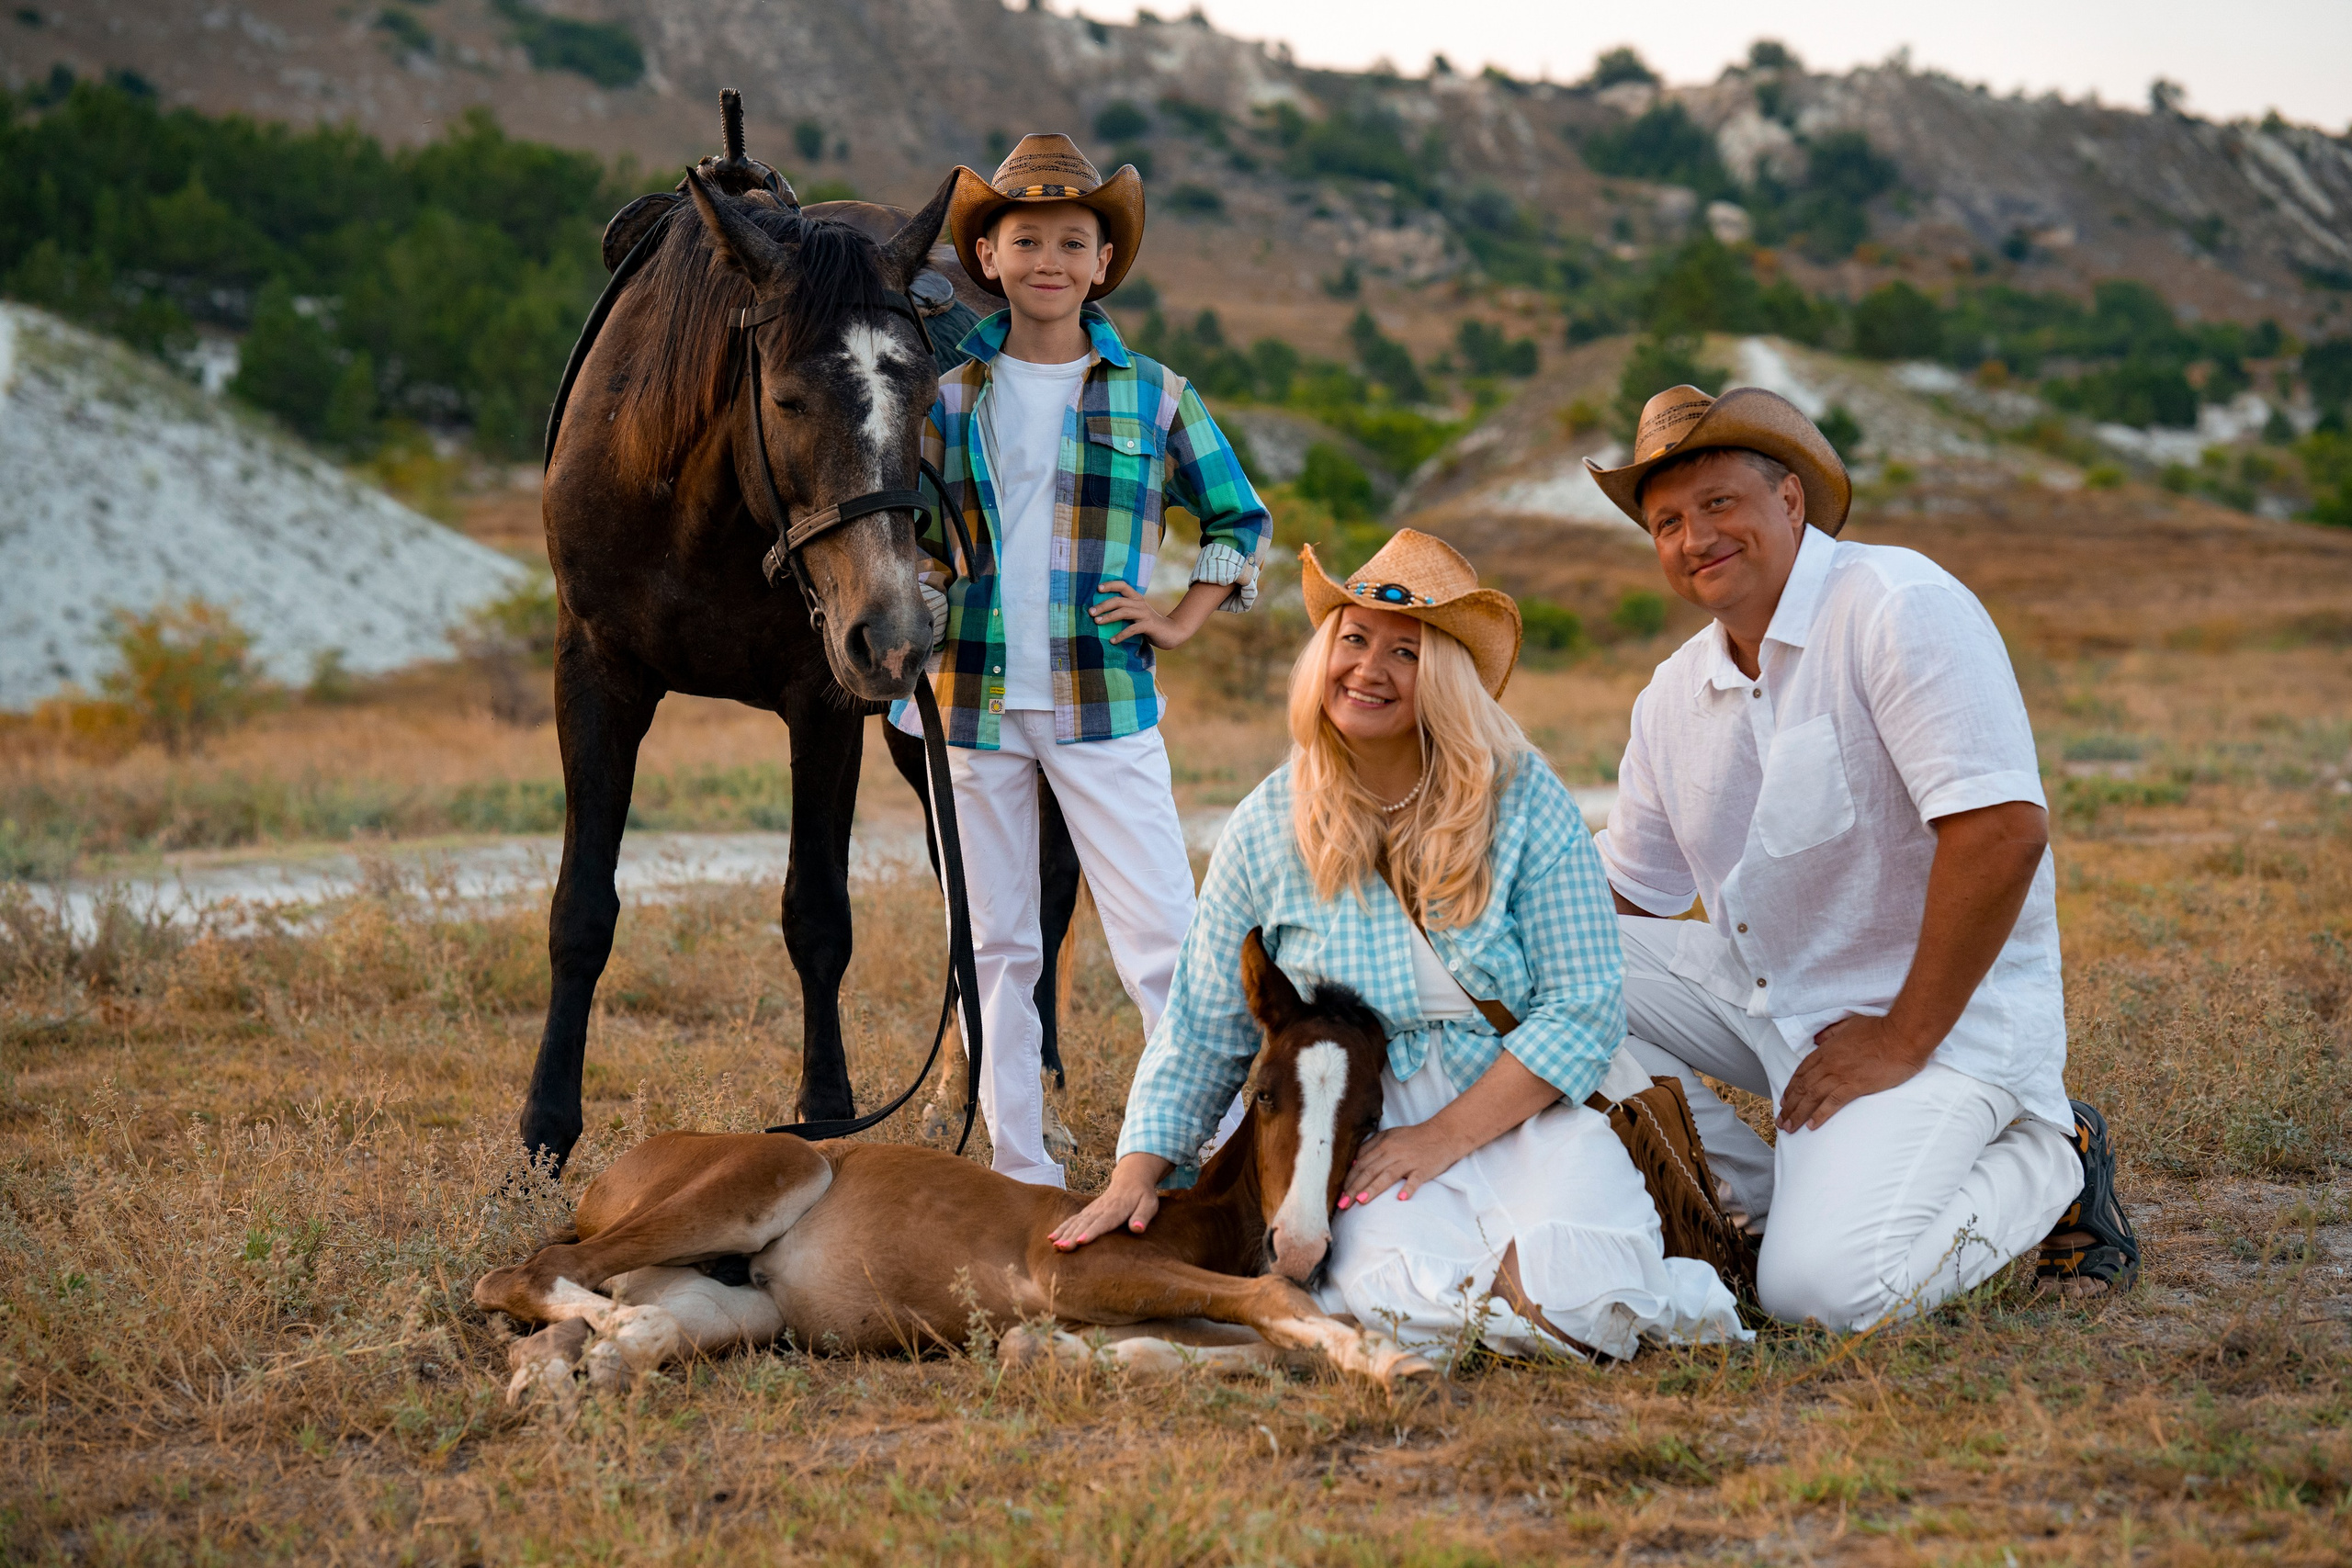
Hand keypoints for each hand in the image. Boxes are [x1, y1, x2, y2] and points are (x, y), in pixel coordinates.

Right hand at [1050, 1152, 1169, 1248]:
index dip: (1092, 1232)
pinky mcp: (1088, 1212)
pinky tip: (1051, 1238)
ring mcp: (1092, 1210)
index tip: (1081, 1241)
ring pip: (1076, 1222)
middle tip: (1062, 1248)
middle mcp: (1101, 1209)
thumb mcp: (1149, 1204)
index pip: (1102, 1222)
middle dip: (1072, 1236)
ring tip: (1055, 1245)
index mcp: (1116, 1209)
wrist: (1131, 1178)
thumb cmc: (1142, 1195)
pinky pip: (1072, 1220)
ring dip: (1064, 1233)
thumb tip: (1137, 1228)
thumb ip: (1142, 1216)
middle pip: (1085, 1224)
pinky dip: (1061, 1228)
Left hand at [1087, 581, 1191, 648]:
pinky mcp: (1148, 626)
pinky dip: (1121, 635)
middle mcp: (1140, 603)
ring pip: (1124, 612)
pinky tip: (1112, 640)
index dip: (1110, 585)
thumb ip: (1124, 611)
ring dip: (1109, 617)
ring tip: (1097, 622)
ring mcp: (1145, 614)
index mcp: (1136, 598)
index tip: (1098, 589)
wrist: (1171, 632)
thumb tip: (1102, 613)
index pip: (1123, 585)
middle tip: (1090, 612)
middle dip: (1103, 605)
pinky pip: (1132, 629)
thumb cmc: (1149, 624)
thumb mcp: (1136, 614)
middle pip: (1119, 600)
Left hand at [1340, 1121, 1467, 1206]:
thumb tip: (1354, 1163)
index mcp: (1383, 1144)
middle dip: (1354, 1188)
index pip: (1361, 1164)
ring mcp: (1409, 1160)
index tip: (1339, 1194)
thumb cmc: (1413, 1138)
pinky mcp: (1423, 1168)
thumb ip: (1371, 1147)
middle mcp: (1393, 1152)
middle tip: (1342, 1204)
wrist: (1443, 1134)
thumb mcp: (1389, 1136)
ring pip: (1387, 1175)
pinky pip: (1415, 1179)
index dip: (1349, 1179)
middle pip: (1370, 1171)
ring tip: (1361, 1201)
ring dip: (1373, 1188)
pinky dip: (1408, 1188)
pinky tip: (1401, 1198)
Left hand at [1776, 1014, 1934, 1132]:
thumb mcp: (1850, 1024)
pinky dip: (1820, 1115)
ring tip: (1789, 1127)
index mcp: (1827, 1049)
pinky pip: (1832, 1103)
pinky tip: (1812, 1125)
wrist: (1902, 1036)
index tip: (1784, 1100)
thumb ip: (1832, 1032)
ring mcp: (1841, 1075)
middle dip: (1789, 1106)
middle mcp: (1829, 1063)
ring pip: (1812, 1097)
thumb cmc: (1880, 1028)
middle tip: (1780, 1120)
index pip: (1802, 1071)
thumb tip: (1819, 1038)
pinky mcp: (1855, 1085)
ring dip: (1798, 1114)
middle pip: (1802, 1087)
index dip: (1791, 1087)